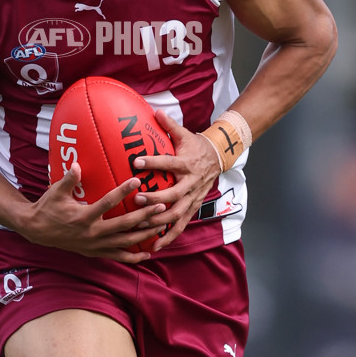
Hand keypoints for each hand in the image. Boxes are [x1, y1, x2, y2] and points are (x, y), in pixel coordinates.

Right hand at [23, 163, 168, 262]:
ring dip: (144, 236)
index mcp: (83, 217)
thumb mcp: (56, 192)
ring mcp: (94, 245)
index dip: (122, 191)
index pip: (107, 203)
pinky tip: (148, 253)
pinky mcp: (95, 253)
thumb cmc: (48, 207)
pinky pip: (118, 256)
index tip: (137, 181)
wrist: (37, 230)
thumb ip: (68, 179)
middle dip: (144, 217)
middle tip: (160, 206)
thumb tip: (76, 164)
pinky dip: (134, 257)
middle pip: (123, 225)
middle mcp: (91, 233)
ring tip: (161, 227)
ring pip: (125, 242)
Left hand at [132, 109, 221, 251]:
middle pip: (173, 194)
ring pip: (177, 214)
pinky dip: (169, 236)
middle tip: (137, 199)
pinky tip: (155, 246)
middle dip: (155, 198)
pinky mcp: (193, 207)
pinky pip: (181, 225)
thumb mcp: (185, 133)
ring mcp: (192, 197)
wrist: (219, 158)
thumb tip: (154, 110)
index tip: (136, 161)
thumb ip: (169, 124)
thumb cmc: (196, 145)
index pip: (168, 162)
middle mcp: (190, 182)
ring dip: (159, 221)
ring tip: (142, 227)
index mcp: (186, 163)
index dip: (153, 162)